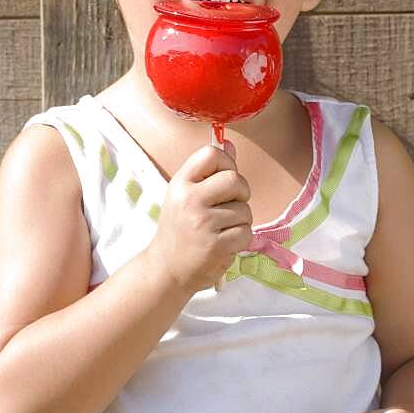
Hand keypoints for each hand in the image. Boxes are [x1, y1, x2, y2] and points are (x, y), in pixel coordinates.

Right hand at [147, 140, 251, 293]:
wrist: (167, 269)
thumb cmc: (180, 228)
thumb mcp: (186, 194)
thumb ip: (209, 171)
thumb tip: (230, 143)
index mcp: (181, 183)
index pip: (212, 154)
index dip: (226, 163)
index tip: (223, 179)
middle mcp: (189, 200)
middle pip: (235, 180)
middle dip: (241, 192)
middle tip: (231, 205)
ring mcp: (203, 224)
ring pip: (245, 210)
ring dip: (240, 220)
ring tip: (222, 228)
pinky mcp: (216, 246)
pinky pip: (246, 233)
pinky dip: (241, 239)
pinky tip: (225, 243)